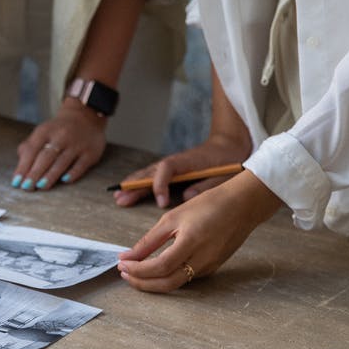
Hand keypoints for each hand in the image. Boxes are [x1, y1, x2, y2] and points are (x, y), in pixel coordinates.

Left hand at [12, 99, 106, 191]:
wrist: (85, 117)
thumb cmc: (57, 131)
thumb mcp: (41, 133)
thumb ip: (29, 148)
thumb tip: (20, 167)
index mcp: (45, 131)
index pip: (31, 150)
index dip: (23, 167)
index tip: (16, 182)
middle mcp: (61, 136)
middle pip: (45, 157)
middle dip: (35, 173)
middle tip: (26, 187)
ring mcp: (77, 144)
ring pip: (62, 162)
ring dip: (50, 175)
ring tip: (40, 186)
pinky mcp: (90, 152)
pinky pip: (80, 165)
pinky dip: (72, 173)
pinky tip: (64, 181)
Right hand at [113, 132, 250, 207]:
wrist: (230, 146)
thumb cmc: (228, 160)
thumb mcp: (223, 174)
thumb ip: (206, 185)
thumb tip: (187, 196)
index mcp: (187, 161)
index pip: (166, 170)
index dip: (160, 185)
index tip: (161, 202)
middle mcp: (175, 162)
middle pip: (150, 172)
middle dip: (135, 185)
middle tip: (121, 198)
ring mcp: (172, 166)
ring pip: (147, 174)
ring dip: (133, 184)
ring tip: (118, 196)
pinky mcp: (172, 170)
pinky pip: (152, 176)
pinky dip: (139, 182)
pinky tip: (129, 190)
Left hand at [117, 170, 282, 291]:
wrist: (243, 205)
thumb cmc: (209, 205)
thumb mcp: (173, 217)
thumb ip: (150, 240)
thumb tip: (128, 256)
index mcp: (191, 242)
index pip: (160, 267)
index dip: (138, 270)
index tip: (122, 266)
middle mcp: (203, 259)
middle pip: (168, 283)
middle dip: (143, 283)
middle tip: (125, 275)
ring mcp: (210, 266)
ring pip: (177, 283)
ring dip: (153, 282)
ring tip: (136, 273)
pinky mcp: (213, 267)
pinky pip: (186, 278)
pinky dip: (168, 277)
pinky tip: (156, 269)